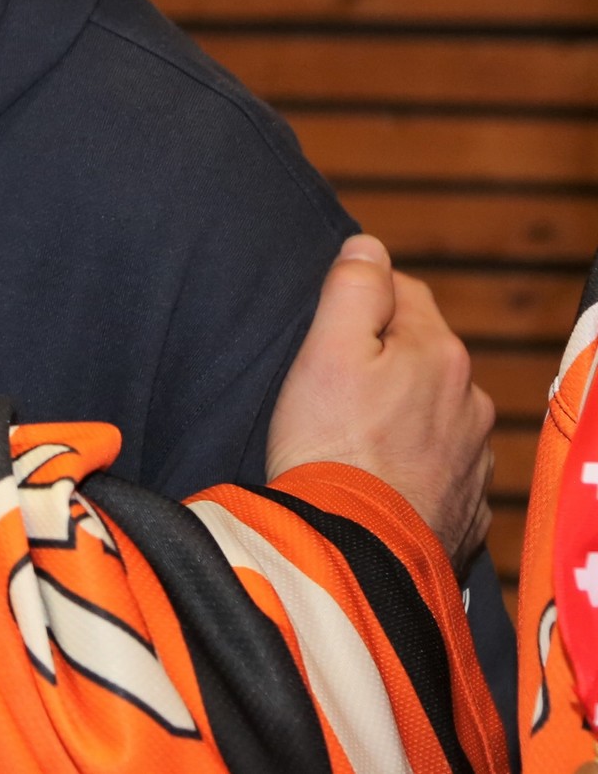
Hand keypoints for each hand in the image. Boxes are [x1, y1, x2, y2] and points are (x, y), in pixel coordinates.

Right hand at [266, 234, 493, 572]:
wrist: (354, 552)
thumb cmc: (328, 447)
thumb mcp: (323, 351)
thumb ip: (350, 287)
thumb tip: (369, 246)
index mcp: (437, 351)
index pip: (402, 291)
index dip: (358, 304)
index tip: (325, 336)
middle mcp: (470, 399)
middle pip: (421, 352)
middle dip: (383, 360)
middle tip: (330, 391)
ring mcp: (474, 457)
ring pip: (433, 410)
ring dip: (402, 415)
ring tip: (352, 442)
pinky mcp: (466, 507)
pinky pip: (439, 467)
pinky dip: (413, 467)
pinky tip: (376, 481)